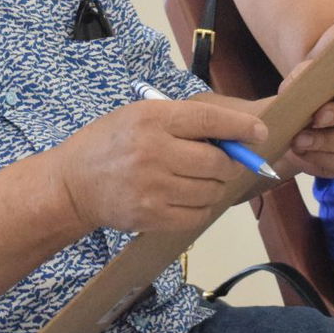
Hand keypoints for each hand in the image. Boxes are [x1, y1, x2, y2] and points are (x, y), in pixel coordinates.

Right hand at [50, 98, 267, 234]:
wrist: (72, 184)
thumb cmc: (111, 143)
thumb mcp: (141, 115)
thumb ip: (184, 121)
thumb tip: (234, 136)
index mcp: (152, 119)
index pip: (209, 121)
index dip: (241, 128)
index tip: (261, 133)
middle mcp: (153, 152)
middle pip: (218, 161)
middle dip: (230, 163)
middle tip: (225, 162)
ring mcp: (152, 188)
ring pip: (211, 191)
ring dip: (216, 186)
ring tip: (200, 179)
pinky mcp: (151, 216)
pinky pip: (197, 215)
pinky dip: (202, 207)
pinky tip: (188, 198)